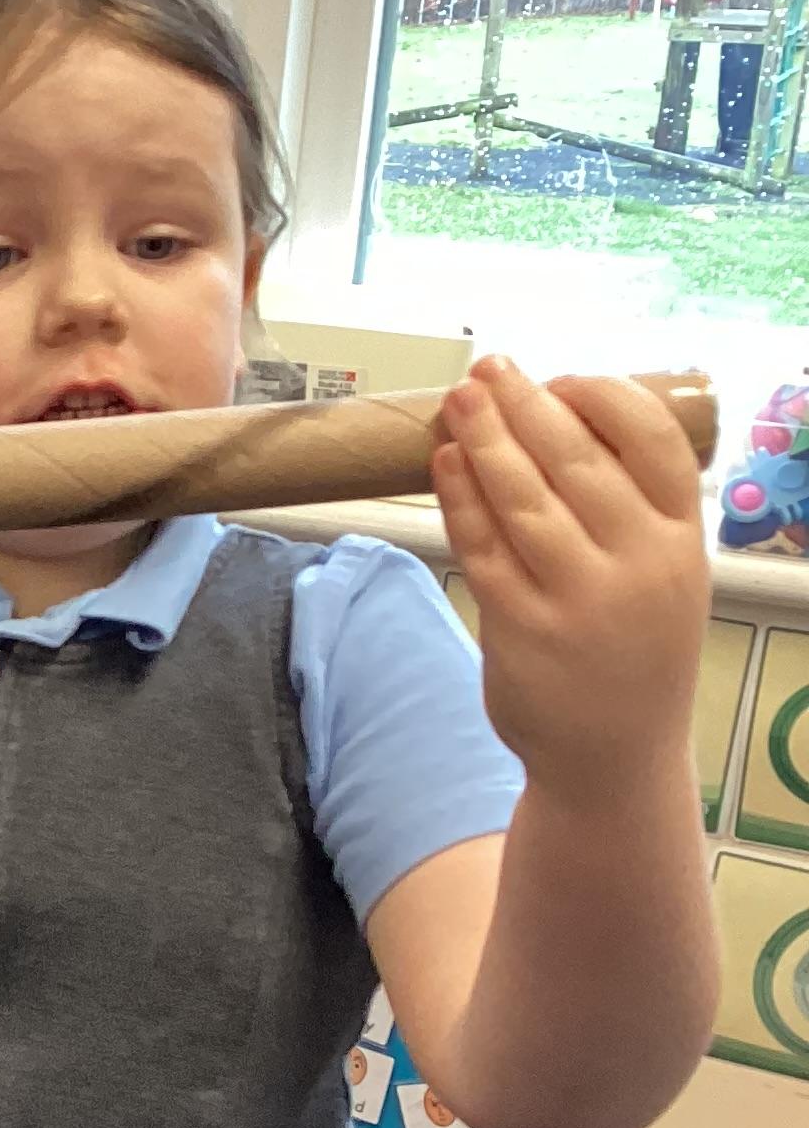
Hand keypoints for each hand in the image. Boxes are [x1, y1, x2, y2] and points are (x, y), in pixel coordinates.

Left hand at [430, 360, 707, 807]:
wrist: (615, 757)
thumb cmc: (633, 650)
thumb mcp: (662, 575)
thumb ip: (630, 507)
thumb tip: (557, 419)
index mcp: (681, 541)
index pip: (652, 441)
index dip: (602, 398)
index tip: (560, 380)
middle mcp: (637, 566)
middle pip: (576, 461)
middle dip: (524, 405)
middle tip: (488, 370)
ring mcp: (579, 601)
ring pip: (523, 500)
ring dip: (484, 442)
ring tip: (458, 402)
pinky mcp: (522, 631)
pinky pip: (483, 549)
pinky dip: (460, 500)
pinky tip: (445, 465)